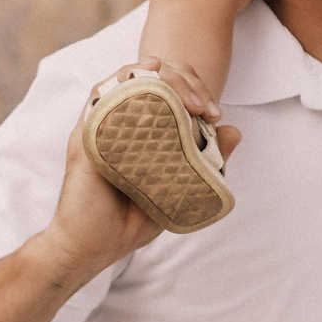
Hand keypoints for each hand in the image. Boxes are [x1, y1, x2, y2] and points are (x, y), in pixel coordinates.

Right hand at [32, 63, 242, 284]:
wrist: (91, 247)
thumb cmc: (132, 220)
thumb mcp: (180, 186)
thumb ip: (207, 159)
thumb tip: (234, 130)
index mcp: (142, 130)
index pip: (168, 88)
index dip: (194, 88)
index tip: (215, 113)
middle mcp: (121, 122)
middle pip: (150, 75)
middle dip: (184, 79)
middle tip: (205, 105)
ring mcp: (102, 126)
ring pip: (126, 77)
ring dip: (160, 76)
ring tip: (188, 100)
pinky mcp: (87, 137)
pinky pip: (101, 97)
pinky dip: (125, 84)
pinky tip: (151, 84)